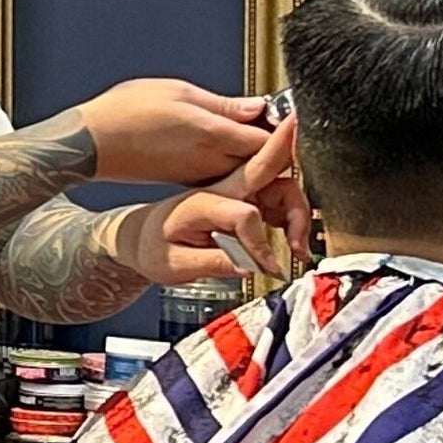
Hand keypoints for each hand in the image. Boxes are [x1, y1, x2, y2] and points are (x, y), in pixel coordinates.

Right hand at [74, 79, 275, 186]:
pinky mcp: (189, 179)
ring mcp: (201, 174)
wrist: (90, 145)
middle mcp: (212, 162)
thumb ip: (222, 104)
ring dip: (255, 152)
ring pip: (246, 168)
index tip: (295, 113)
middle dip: (275, 143)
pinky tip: (226, 143)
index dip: (286, 127)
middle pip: (263, 159)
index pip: (270, 140)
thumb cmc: (124, 114)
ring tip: (256, 129)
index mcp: (213, 136)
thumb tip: (257, 108)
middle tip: (280, 121)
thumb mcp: (177, 92)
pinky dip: (233, 160)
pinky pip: (225, 173)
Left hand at [111, 123, 306, 286]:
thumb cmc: (153, 247)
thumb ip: (211, 263)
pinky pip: (279, 203)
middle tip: (301, 235)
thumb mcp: (174, 264)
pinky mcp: (247, 201)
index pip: (243, 214)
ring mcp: (237, 193)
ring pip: (282, 188)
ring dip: (298, 216)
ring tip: (298, 250)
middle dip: (293, 196)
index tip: (264, 267)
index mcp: (202, 201)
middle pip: (269, 175)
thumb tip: (248, 267)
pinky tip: (294, 243)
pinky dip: (293, 221)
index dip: (258, 243)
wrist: (141, 237)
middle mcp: (223, 190)